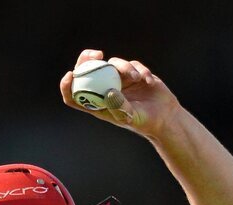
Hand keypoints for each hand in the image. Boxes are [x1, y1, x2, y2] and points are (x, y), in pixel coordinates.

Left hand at [60, 49, 180, 138]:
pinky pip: (132, 64)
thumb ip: (119, 105)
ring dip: (124, 66)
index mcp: (98, 104)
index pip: (74, 95)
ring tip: (136, 77)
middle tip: (97, 54)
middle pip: (88, 71)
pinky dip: (140, 70)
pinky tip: (148, 82)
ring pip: (113, 64)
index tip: (70, 74)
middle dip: (88, 59)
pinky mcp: (133, 73)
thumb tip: (109, 91)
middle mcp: (105, 90)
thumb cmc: (144, 121)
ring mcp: (119, 80)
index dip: (67, 85)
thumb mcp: (130, 116)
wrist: (165, 117)